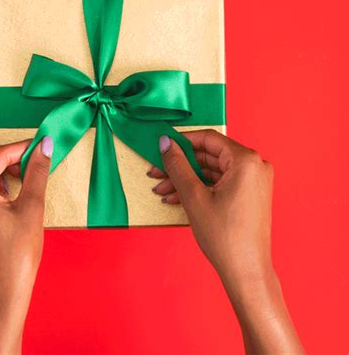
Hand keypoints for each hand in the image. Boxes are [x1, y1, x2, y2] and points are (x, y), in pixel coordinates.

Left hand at [0, 137, 52, 354]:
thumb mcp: (32, 206)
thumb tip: (45, 145)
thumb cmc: (18, 251)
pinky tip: (3, 195)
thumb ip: (37, 171)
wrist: (3, 288)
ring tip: (13, 183)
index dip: (21, 148)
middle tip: (24, 169)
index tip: (40, 148)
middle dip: (2, 155)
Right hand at [149, 130, 303, 353]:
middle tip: (157, 171)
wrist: (245, 272)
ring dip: (186, 179)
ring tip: (162, 189)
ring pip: (212, 171)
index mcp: (245, 160)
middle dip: (180, 165)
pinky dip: (199, 189)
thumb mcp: (193, 196)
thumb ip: (177, 165)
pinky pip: (220, 183)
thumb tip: (165, 142)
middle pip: (209, 156)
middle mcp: (254, 166)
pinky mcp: (249, 195)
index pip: (208, 139)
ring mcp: (253, 181)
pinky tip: (176, 198)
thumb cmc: (225, 236)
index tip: (162, 146)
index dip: (181, 141)